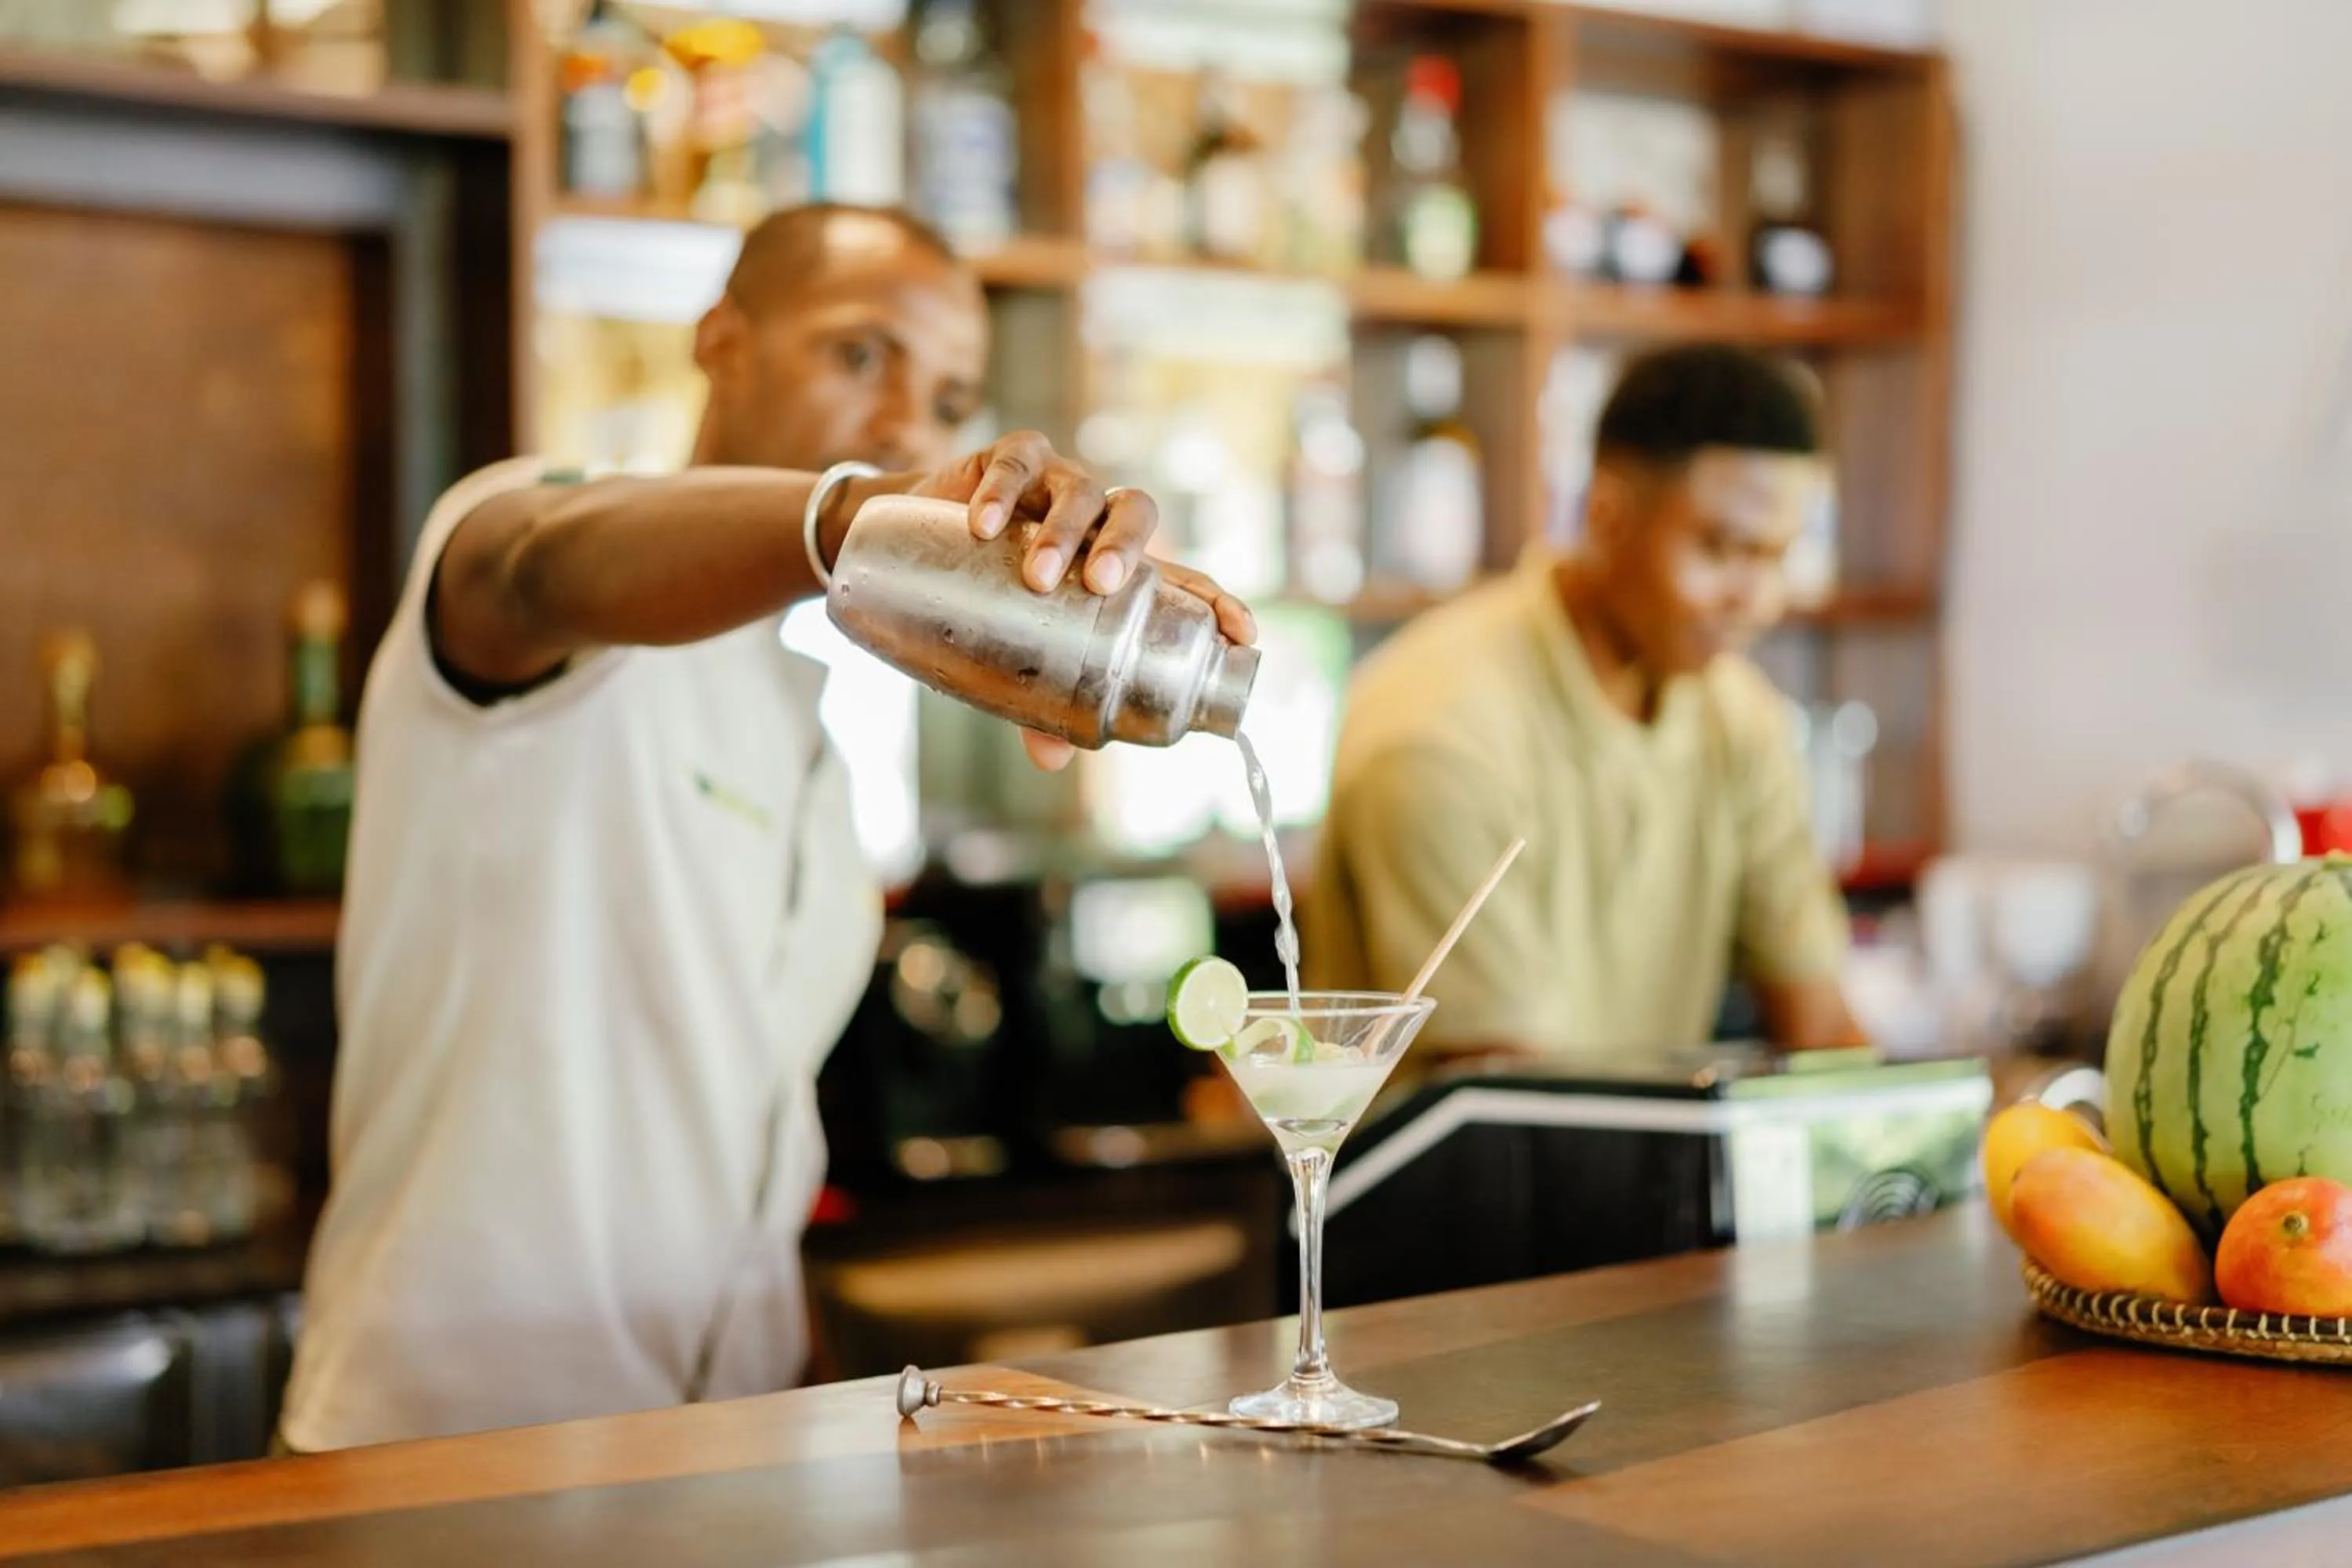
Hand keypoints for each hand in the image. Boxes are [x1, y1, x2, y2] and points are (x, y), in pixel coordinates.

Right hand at [915, 432, 1257, 771]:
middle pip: (1137, 515)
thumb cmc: (992, 602)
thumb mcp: (1021, 653)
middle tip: (1102, 585)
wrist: (918, 543)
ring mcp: (1057, 483)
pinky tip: (983, 526)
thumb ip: (1043, 702)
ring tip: (1037, 576)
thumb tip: (1050, 761)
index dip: (1215, 600)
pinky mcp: (1009, 455)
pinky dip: (1001, 492)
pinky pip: (1015, 462)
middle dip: (1126, 549)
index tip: (1242, 631)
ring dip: (1063, 533)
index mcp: (1119, 570)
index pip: (1180, 580)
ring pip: (1081, 492)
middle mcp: (1098, 521)